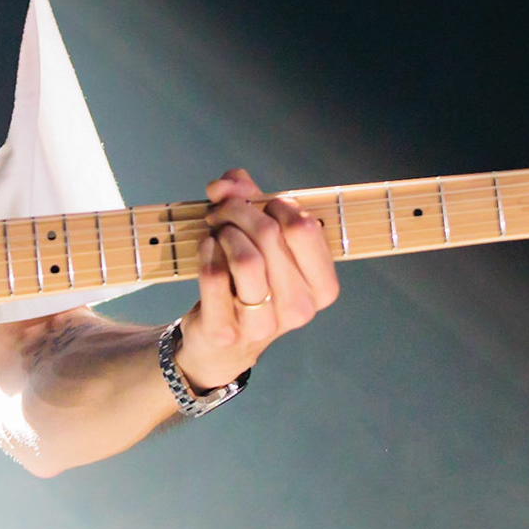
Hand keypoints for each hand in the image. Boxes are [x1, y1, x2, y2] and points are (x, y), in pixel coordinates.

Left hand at [176, 168, 339, 390]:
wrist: (223, 343)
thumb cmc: (250, 282)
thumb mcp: (261, 238)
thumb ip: (247, 197)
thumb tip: (225, 184)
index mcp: (322, 287)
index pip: (305, 227)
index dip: (276, 204)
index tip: (258, 204)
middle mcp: (300, 309)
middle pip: (271, 235)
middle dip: (239, 211)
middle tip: (223, 212)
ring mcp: (263, 325)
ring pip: (246, 258)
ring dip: (225, 231)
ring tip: (216, 230)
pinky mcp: (226, 331)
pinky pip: (214, 276)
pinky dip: (206, 250)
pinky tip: (206, 246)